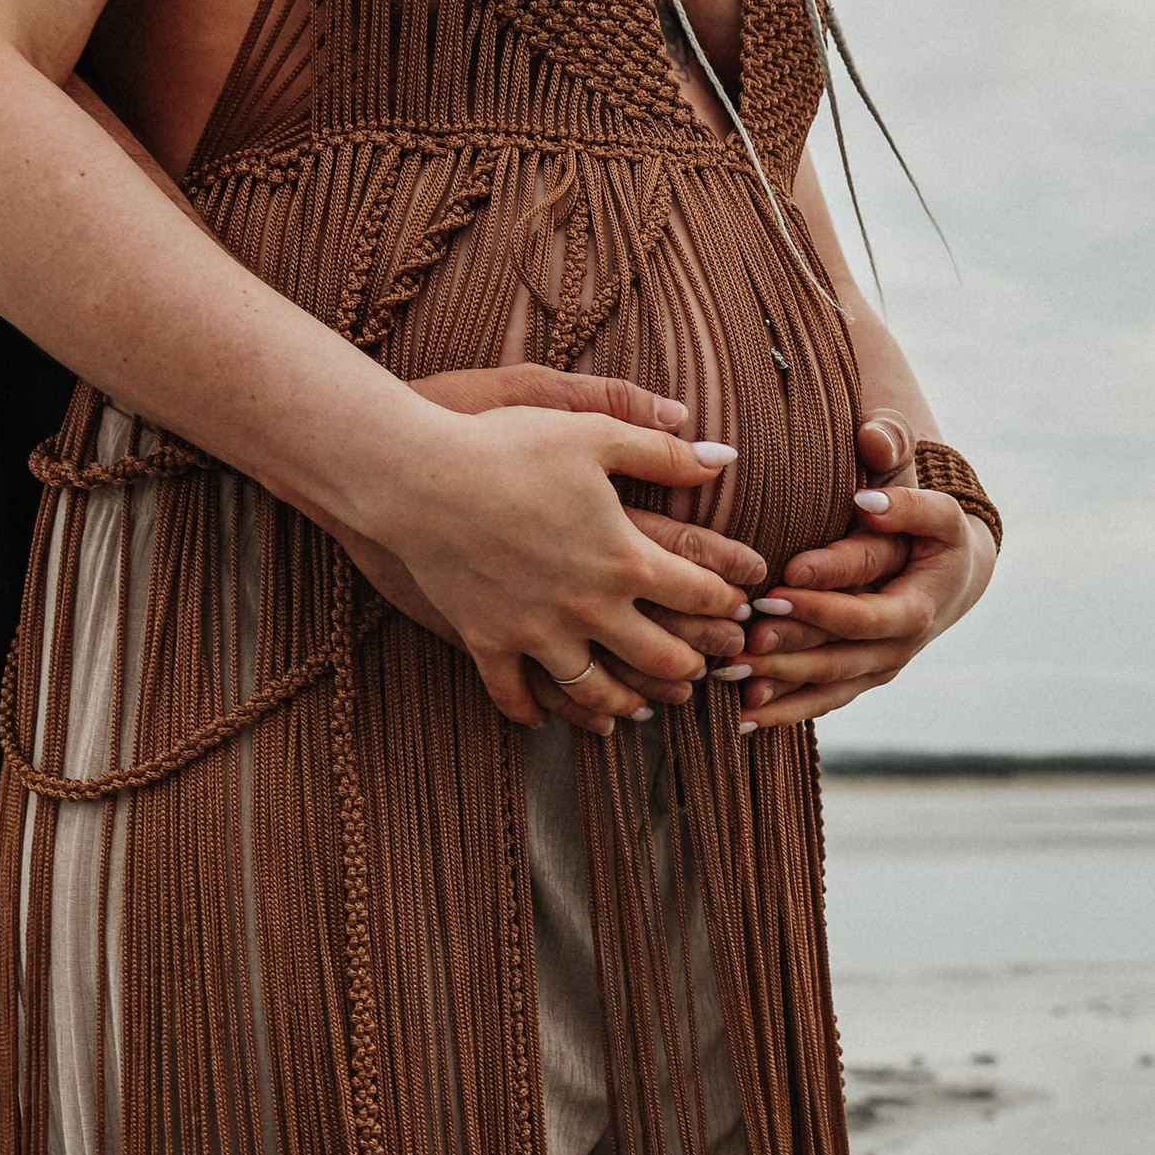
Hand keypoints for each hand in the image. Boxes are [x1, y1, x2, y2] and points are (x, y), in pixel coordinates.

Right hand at [337, 385, 753, 730]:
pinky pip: (513, 695)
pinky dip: (531, 713)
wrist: (415, 475)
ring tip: (641, 707)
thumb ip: (662, 452)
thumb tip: (724, 457)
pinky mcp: (487, 642)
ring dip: (625, 702)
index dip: (729, 602)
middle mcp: (589, 607)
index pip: (700, 594)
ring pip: (595, 690)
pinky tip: (544, 721)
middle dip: (689, 665)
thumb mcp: (593, 434)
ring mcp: (537, 632)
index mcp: (625, 557)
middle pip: (659, 656)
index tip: (740, 606)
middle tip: (704, 667)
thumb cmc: (506, 446)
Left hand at [735, 461, 994, 730]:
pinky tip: (740, 719)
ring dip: (776, 687)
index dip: (819, 606)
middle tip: (739, 644)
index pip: (862, 614)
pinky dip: (782, 712)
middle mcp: (898, 649)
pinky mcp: (860, 679)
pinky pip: (821, 701)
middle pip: (837, 658)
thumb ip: (909, 505)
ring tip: (728, 679)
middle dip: (786, 652)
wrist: (955, 580)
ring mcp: (878, 670)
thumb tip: (867, 502)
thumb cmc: (939, 538)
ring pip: (824, 686)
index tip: (774, 589)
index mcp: (916, 610)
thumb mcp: (942, 514)